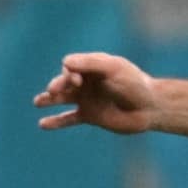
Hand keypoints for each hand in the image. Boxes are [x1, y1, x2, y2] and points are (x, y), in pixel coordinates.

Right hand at [33, 52, 160, 134]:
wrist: (150, 108)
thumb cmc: (134, 84)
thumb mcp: (114, 68)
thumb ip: (91, 63)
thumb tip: (65, 63)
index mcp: (92, 67)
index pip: (71, 67)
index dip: (69, 74)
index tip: (76, 80)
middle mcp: (87, 82)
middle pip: (64, 82)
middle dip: (57, 86)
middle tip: (52, 91)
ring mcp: (87, 99)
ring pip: (62, 99)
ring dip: (49, 99)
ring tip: (38, 102)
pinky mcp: (90, 116)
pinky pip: (69, 118)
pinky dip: (56, 122)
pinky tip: (43, 124)